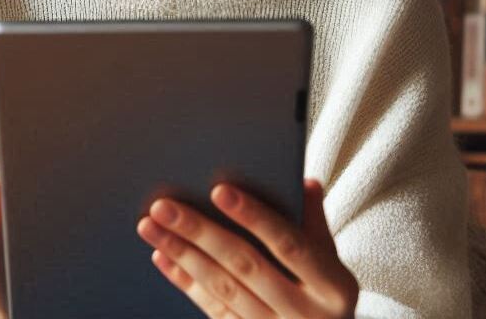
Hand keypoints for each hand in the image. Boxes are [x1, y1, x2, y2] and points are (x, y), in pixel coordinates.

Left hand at [136, 178, 357, 318]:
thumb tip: (304, 180)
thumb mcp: (333, 264)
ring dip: (182, 255)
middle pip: (245, 266)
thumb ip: (315, 224)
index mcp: (333, 287)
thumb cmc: (325, 296)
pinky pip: (213, 310)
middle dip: (201, 232)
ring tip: (151, 226)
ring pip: (222, 289)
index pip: (289, 243)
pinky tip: (163, 257)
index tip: (219, 189)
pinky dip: (186, 282)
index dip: (255, 217)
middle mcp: (305, 315)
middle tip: (163, 206)